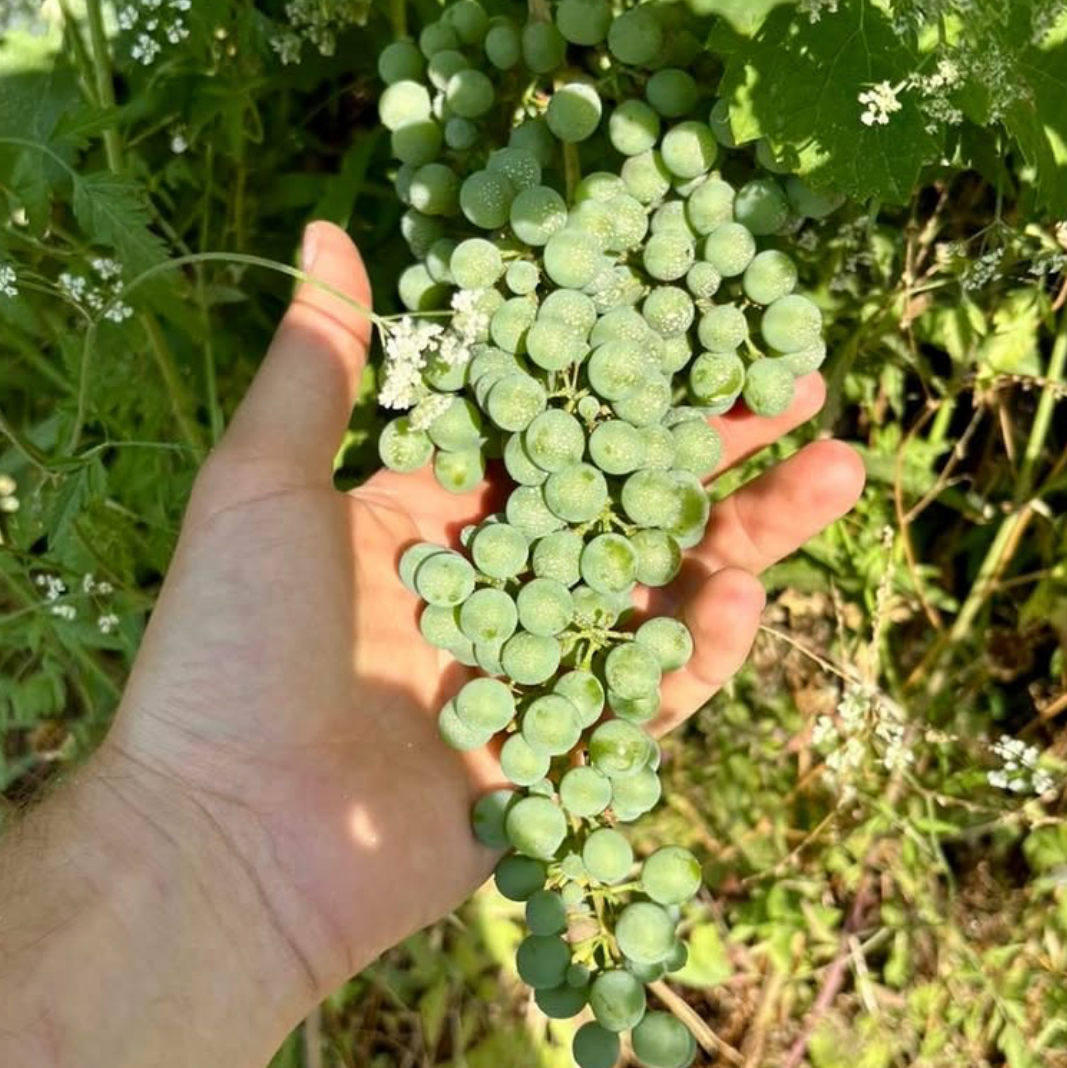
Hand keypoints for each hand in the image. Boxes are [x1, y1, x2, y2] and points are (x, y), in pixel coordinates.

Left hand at [106, 222, 863, 993]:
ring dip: (751, 537)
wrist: (229, 836)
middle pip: (632, 504)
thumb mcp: (264, 485)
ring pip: (666, 590)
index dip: (629, 379)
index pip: (553, 430)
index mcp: (432, 515)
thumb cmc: (232, 648)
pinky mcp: (565, 754)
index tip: (701, 324)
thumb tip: (325, 231)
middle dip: (723, 452)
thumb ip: (321, 364)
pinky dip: (704, 644)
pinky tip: (747, 591)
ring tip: (837, 475)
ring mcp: (538, 671)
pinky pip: (653, 691)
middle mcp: (497, 585)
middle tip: (810, 392)